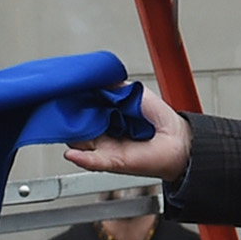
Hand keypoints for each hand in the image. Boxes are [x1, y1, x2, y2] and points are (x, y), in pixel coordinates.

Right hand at [65, 83, 189, 181]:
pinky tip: (73, 154)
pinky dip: (81, 159)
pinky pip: (93, 162)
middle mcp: (104, 133)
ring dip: (72, 137)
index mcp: (107, 117)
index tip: (64, 94)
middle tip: (62, 109)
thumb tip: (94, 77)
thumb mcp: (134, 92)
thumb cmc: (160, 118)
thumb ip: (113, 85)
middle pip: (76, 128)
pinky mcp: (113, 161)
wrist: (178, 139)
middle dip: (68, 120)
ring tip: (67, 126)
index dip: (73, 103)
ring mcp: (106, 148)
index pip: (82, 111)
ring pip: (80, 145)